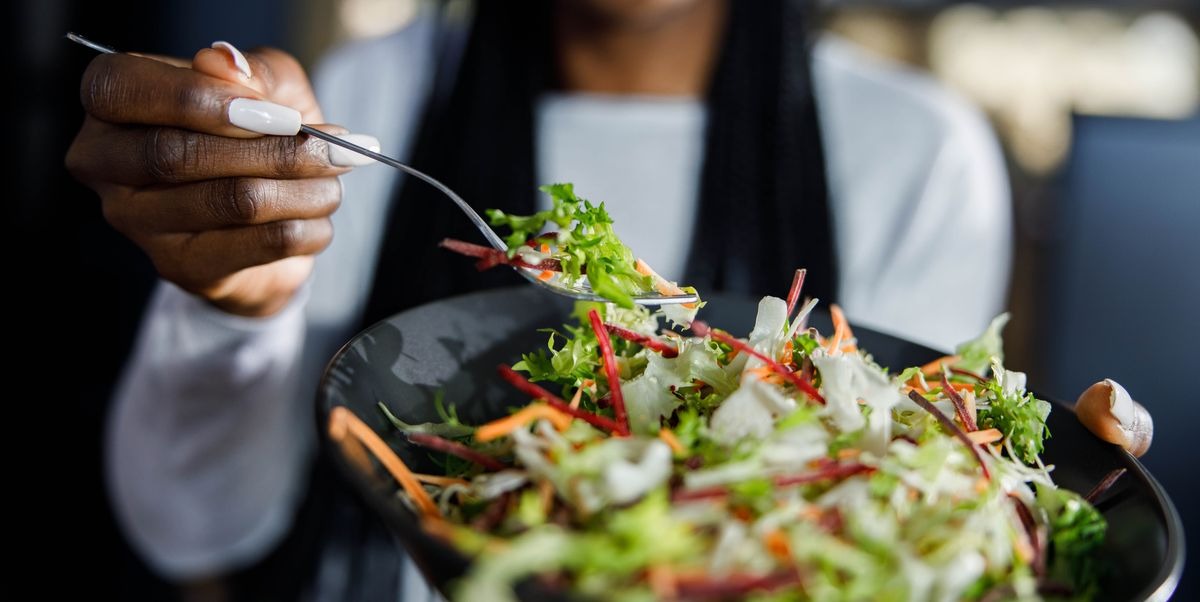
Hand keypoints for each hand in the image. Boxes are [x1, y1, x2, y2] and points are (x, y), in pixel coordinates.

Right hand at [66, 43, 376, 316]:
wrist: (272, 214)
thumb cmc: (259, 134)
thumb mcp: (266, 85)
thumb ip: (250, 71)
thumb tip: (226, 66)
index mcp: (111, 105)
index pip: (121, 90)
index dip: (196, 97)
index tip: (274, 110)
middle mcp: (105, 164)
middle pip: (178, 153)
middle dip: (274, 148)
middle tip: (334, 144)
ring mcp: (137, 223)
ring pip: (232, 201)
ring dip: (304, 188)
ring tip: (336, 175)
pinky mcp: (183, 267)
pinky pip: (261, 244)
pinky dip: (309, 226)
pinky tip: (320, 215)